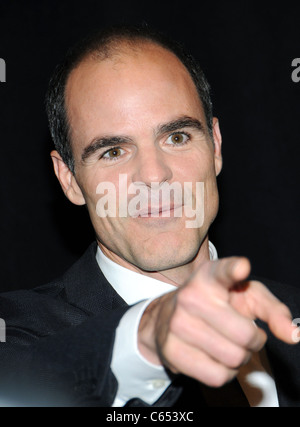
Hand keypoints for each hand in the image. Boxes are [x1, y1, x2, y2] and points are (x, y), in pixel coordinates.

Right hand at [138, 257, 295, 386]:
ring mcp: (177, 324)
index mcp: (210, 276)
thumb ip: (273, 310)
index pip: (222, 271)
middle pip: (244, 336)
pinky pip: (217, 376)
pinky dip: (224, 373)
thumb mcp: (246, 296)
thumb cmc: (215, 303)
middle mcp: (190, 296)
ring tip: (228, 343)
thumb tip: (293, 335)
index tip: (242, 268)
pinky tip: (215, 356)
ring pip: (232, 359)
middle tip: (243, 333)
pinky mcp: (171, 350)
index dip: (233, 270)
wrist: (169, 316)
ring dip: (239, 358)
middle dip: (253, 341)